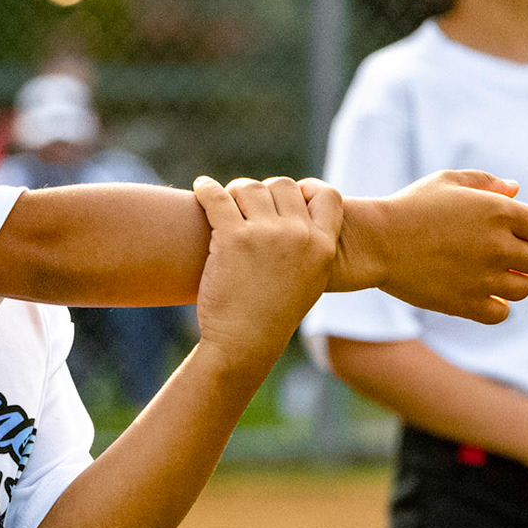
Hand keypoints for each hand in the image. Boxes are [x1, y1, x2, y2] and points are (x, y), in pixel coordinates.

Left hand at [191, 176, 341, 369]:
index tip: (284, 198)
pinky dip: (205, 188)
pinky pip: (217, 196)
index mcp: (323, 246)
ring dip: (234, 192)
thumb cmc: (273, 314)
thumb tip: (296, 214)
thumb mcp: (310, 280)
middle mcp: (299, 235)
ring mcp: (266, 234)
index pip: (327, 195)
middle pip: (282, 185)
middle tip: (245, 205)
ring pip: (250, 187)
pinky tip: (200, 189)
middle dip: (263, 191)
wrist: (245, 342)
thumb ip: (309, 247)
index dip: (305, 189)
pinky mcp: (233, 237)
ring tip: (224, 205)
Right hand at [333, 170, 527, 323]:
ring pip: (525, 288)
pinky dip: (495, 306)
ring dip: (513, 281)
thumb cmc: (409, 207)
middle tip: (507, 254)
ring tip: (489, 273)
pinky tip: (479, 294)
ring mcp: (483, 277)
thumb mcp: (446, 182)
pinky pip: (501, 313)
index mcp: (500, 211)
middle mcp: (498, 245)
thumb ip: (486, 182)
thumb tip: (516, 189)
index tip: (526, 234)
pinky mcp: (465, 303)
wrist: (374, 240)